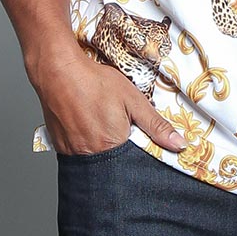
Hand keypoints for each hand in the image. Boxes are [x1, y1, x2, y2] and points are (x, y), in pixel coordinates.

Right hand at [29, 47, 186, 154]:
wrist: (57, 72)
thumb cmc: (95, 82)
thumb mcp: (133, 100)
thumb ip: (156, 125)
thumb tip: (179, 145)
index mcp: (113, 146)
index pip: (135, 163)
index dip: (140, 152)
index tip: (140, 140)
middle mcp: (91, 156)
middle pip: (115, 163)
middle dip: (121, 150)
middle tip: (118, 126)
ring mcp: (73, 153)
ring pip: (96, 159)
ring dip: (103, 147)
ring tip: (101, 123)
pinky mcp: (60, 147)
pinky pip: (79, 154)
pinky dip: (87, 144)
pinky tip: (88, 125)